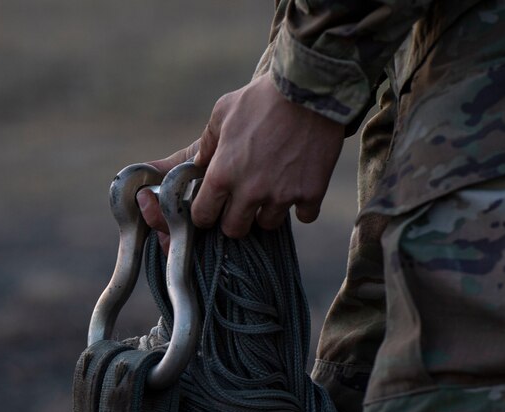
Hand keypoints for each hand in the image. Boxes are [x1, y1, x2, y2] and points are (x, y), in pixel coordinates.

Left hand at [137, 73, 345, 240]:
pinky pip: (305, 216)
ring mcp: (282, 195)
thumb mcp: (223, 113)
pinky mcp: (311, 193)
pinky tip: (300, 185)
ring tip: (272, 189)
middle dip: (235, 218)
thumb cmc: (262, 98)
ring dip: (268, 211)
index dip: (206, 213)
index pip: (203, 216)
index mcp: (222, 174)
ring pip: (268, 224)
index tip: (213, 207)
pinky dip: (303, 205)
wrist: (311, 87)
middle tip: (242, 202)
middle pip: (234, 230)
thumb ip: (206, 144)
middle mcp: (249, 191)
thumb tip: (193, 164)